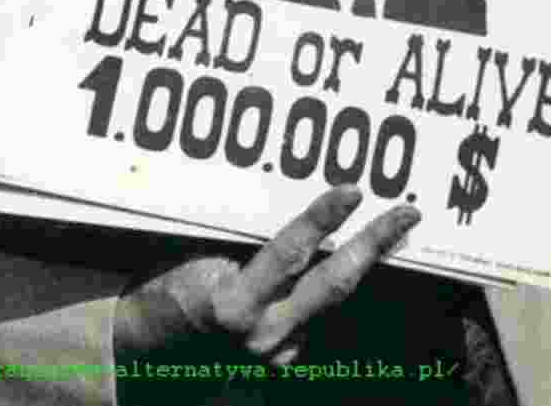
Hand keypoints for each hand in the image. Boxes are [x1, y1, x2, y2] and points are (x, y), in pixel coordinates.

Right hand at [114, 185, 419, 364]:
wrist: (144, 348)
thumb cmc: (161, 288)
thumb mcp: (193, 253)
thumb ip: (239, 238)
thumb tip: (287, 203)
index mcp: (233, 304)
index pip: (290, 253)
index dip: (322, 218)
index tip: (352, 189)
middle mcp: (263, 334)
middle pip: (333, 283)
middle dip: (374, 244)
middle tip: (406, 212)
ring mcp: (276, 353)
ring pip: (331, 300)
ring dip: (361, 263)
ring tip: (392, 229)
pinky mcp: (283, 361)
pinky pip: (315, 315)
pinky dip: (330, 286)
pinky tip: (353, 258)